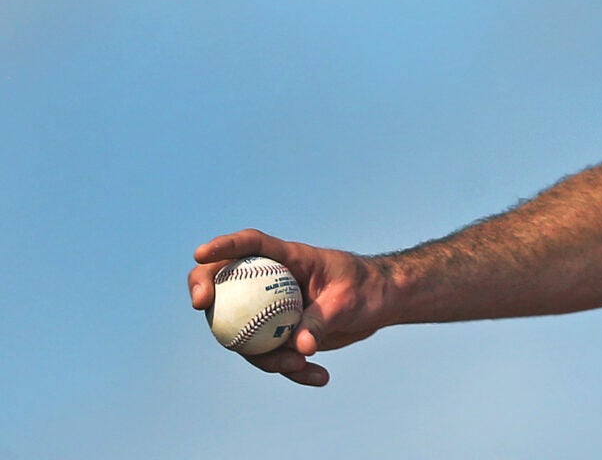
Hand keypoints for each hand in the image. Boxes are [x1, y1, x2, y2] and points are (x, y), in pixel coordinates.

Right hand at [189, 229, 394, 387]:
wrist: (382, 303)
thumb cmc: (367, 288)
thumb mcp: (347, 301)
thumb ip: (320, 320)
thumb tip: (299, 346)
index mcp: (290, 258)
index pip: (252, 245)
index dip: (223, 246)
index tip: (199, 254)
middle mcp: (273, 280)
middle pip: (226, 280)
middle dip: (204, 287)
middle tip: (202, 305)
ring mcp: (271, 307)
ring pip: (243, 330)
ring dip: (265, 355)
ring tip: (299, 366)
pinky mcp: (279, 333)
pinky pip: (271, 355)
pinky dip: (291, 370)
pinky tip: (319, 377)